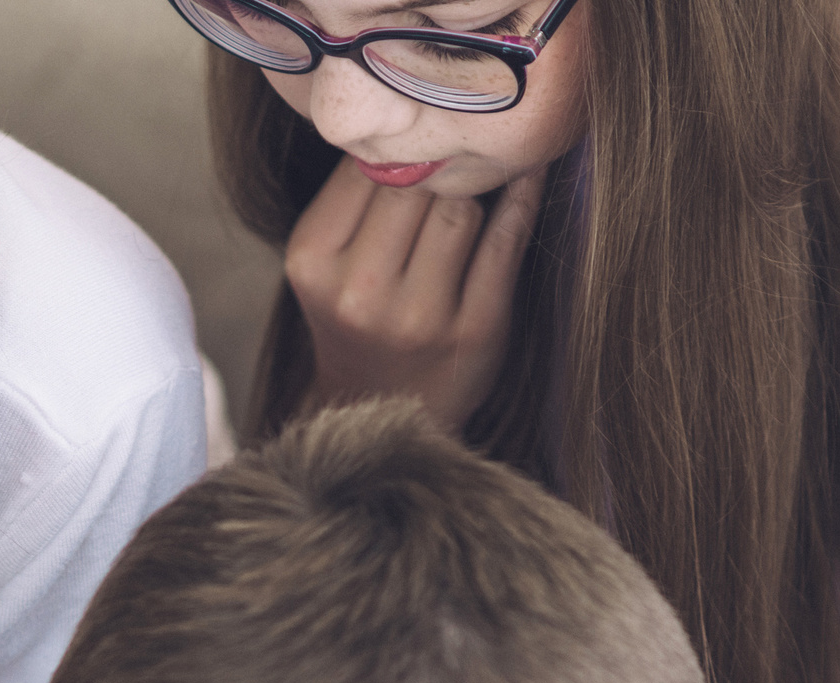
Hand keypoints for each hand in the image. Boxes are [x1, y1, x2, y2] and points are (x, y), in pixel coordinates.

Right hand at [284, 155, 543, 431]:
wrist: (381, 409)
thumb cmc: (360, 320)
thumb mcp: (329, 264)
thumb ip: (355, 200)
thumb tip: (412, 116)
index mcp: (312, 263)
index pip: (364, 167)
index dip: (398, 147)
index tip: (420, 137)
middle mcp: (358, 291)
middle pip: (414, 184)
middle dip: (438, 166)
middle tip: (456, 154)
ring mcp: (417, 315)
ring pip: (460, 207)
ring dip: (477, 186)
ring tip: (484, 172)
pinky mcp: (474, 328)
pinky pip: (506, 240)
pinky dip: (522, 200)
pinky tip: (527, 177)